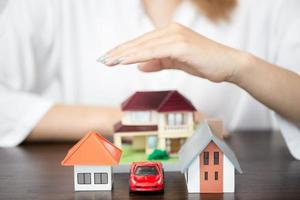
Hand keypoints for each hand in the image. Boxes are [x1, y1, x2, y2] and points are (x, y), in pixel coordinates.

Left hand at [98, 23, 245, 82]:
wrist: (228, 64)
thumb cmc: (205, 63)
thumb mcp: (177, 63)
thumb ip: (158, 63)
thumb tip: (139, 66)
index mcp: (169, 34)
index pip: (142, 42)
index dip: (124, 50)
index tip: (109, 58)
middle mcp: (171, 31)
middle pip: (139, 42)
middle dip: (119, 52)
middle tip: (102, 60)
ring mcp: (176, 36)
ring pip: (144, 46)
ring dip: (124, 54)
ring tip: (108, 61)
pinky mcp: (181, 45)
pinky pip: (154, 51)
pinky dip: (138, 56)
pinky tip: (124, 61)